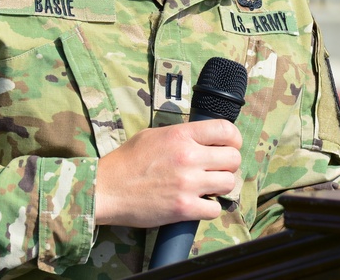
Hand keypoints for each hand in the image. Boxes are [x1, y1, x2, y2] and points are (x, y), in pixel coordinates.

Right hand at [94, 119, 241, 228]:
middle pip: (233, 158)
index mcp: (181, 135)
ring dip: (220, 186)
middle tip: (216, 170)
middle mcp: (188, 156)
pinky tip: (198, 204)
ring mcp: (187, 183)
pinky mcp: (184, 208)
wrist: (106, 189)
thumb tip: (202, 137)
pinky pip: (215, 209)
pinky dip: (209, 208)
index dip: (233, 139)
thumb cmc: (126, 162)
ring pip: (228, 183)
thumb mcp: (153, 135)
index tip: (229, 146)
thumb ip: (181, 134)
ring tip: (207, 187)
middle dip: (228, 165)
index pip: (226, 130)